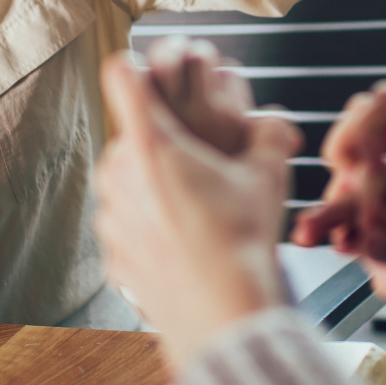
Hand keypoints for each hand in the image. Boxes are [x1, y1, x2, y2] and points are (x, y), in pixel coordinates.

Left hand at [93, 53, 300, 367]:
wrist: (223, 315)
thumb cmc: (241, 244)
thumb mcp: (268, 177)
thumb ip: (269, 133)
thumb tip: (274, 119)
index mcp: (152, 144)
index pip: (121, 75)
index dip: (139, 70)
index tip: (154, 79)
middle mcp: (119, 173)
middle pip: (133, 134)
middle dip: (164, 143)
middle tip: (203, 166)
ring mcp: (111, 214)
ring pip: (127, 178)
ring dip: (154, 184)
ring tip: (197, 208)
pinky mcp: (111, 250)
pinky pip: (127, 220)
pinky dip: (149, 223)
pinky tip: (184, 240)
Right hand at [291, 84, 385, 326]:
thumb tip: (371, 224)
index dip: (357, 128)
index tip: (352, 166)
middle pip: (369, 121)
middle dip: (345, 149)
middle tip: (340, 188)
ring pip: (376, 153)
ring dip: (353, 178)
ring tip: (344, 220)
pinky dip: (370, 199)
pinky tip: (366, 230)